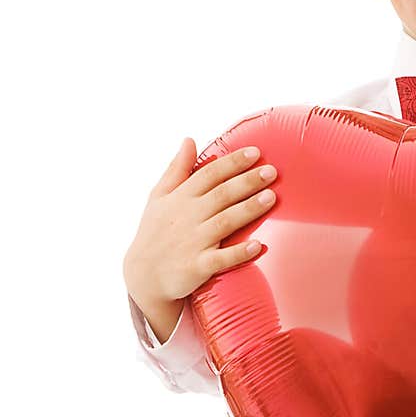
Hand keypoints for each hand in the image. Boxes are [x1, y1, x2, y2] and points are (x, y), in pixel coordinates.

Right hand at [122, 138, 277, 310]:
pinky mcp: (197, 267)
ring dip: (248, 210)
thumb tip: (189, 139)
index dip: (232, 163)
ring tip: (272, 197)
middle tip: (272, 171)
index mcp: (180, 198)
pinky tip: (258, 245)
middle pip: (221, 195)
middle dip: (246, 182)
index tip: (256, 152)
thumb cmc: (155, 232)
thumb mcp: (158, 197)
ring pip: (224, 222)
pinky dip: (238, 253)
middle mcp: (187, 217)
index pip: (209, 174)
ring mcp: (193, 242)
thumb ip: (176, 169)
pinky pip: (221, 259)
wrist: (143, 277)